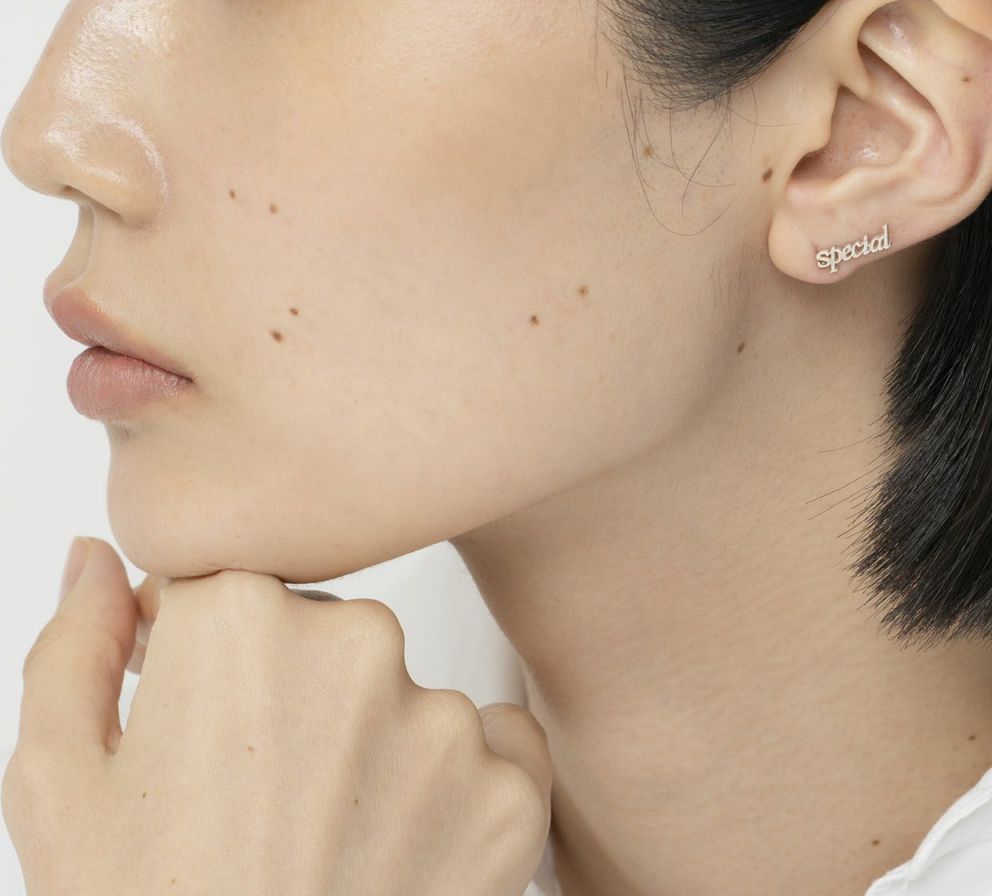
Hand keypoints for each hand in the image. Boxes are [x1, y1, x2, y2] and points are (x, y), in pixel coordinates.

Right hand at [2, 538, 552, 895]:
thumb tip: (97, 559)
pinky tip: (396, 850)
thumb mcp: (59, 790)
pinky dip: (457, 787)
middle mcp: (357, 640)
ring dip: (369, 747)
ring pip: (401, 695)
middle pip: (321, 634)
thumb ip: (75, 647)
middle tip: (248, 804)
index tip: (193, 725)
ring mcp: (444, 717)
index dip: (199, 657)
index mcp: (241, 618)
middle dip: (286, 696)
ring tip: (315, 842)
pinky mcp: (511, 788)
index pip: (227, 587)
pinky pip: (493, 746)